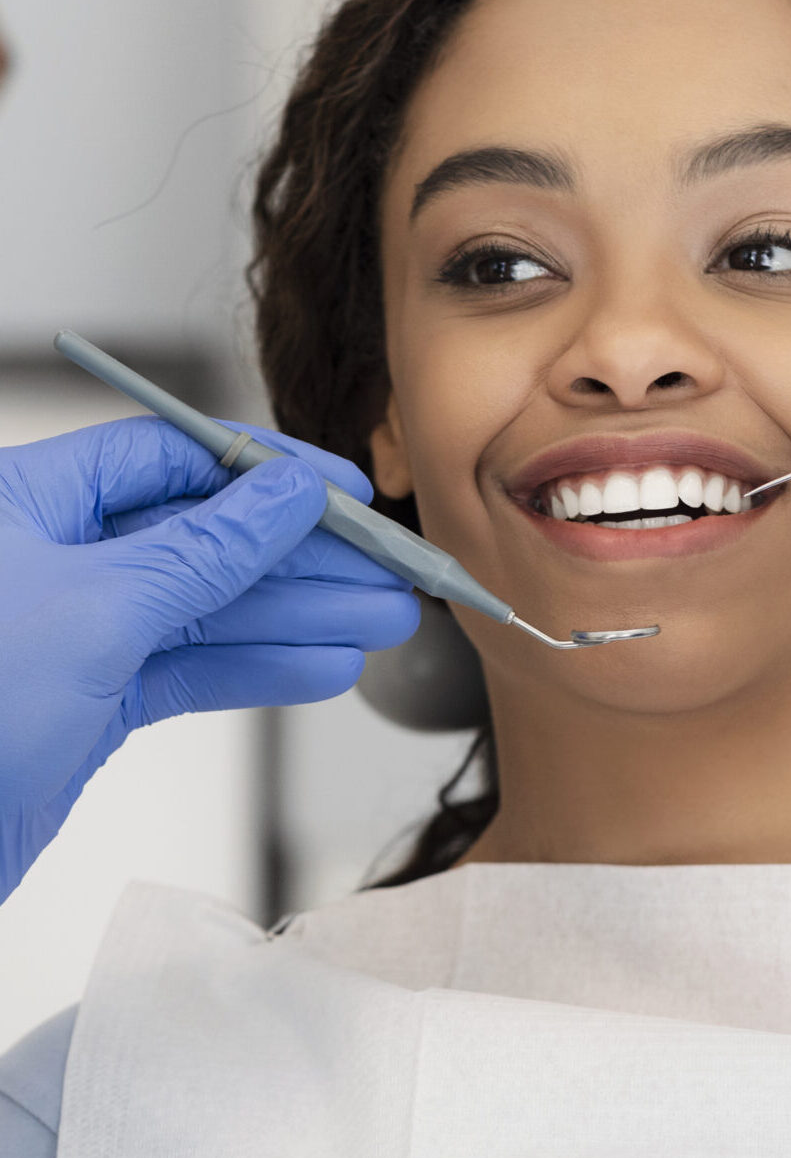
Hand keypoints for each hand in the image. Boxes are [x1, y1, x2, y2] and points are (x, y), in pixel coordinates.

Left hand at [0, 417, 418, 897]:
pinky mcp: (89, 699)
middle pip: (205, 536)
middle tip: (387, 569)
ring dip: (299, 616)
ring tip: (383, 621)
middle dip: (303, 557)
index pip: (172, 458)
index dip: (267, 470)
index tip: (346, 490)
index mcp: (29, 500)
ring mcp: (73, 631)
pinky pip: (192, 669)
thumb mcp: (98, 611)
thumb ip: (206, 551)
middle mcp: (51, 556)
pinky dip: (259, 671)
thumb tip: (285, 495)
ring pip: (209, 609)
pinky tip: (323, 669)